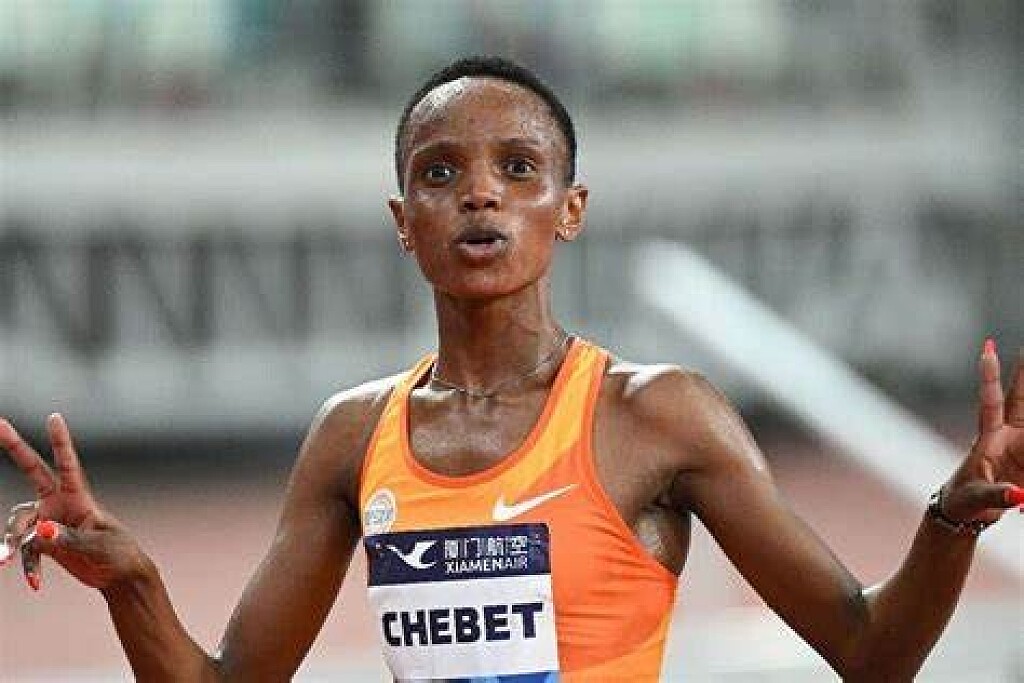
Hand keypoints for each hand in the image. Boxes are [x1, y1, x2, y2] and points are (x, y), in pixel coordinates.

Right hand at [1, 413, 145, 590]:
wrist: (117, 576)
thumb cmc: (117, 554)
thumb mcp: (97, 546)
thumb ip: (67, 538)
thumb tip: (42, 532)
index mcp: (79, 497)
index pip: (68, 464)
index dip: (60, 441)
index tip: (54, 417)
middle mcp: (60, 503)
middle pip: (33, 470)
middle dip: (15, 447)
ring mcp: (50, 520)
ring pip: (19, 522)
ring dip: (14, 542)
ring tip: (7, 562)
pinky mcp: (44, 540)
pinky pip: (24, 549)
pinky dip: (26, 564)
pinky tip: (36, 583)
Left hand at [941, 341, 1023, 523]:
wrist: (966, 511)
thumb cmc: (963, 500)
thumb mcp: (975, 498)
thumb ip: (996, 495)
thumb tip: (1019, 495)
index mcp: (987, 440)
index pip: (990, 402)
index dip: (990, 377)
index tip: (987, 349)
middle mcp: (1006, 436)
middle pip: (1020, 399)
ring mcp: (1020, 445)